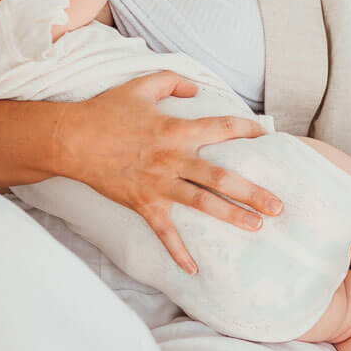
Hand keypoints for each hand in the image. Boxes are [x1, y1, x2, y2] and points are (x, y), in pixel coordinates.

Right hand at [53, 71, 283, 272]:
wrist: (70, 140)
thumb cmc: (105, 111)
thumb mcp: (141, 85)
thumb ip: (173, 81)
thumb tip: (198, 88)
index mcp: (177, 130)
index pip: (222, 128)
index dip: (247, 130)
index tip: (267, 135)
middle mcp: (173, 159)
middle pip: (221, 177)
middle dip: (253, 192)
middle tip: (280, 205)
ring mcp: (159, 184)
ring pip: (203, 203)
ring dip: (232, 216)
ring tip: (258, 226)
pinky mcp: (143, 204)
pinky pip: (164, 232)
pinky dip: (178, 251)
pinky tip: (193, 269)